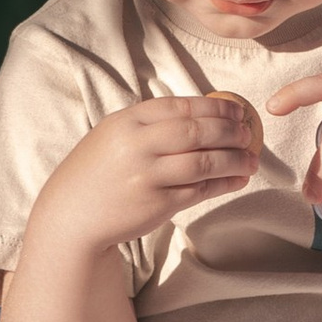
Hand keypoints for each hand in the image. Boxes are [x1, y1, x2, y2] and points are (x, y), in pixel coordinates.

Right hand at [30, 92, 262, 254]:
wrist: (70, 215)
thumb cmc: (96, 173)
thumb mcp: (114, 134)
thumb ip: (150, 123)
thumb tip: (203, 115)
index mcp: (128, 121)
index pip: (182, 106)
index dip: (215, 108)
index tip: (237, 112)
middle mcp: (137, 145)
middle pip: (198, 132)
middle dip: (231, 132)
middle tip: (249, 134)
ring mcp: (147, 176)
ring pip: (204, 162)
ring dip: (235, 160)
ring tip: (251, 159)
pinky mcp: (157, 204)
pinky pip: (199, 190)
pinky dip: (224, 184)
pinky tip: (238, 179)